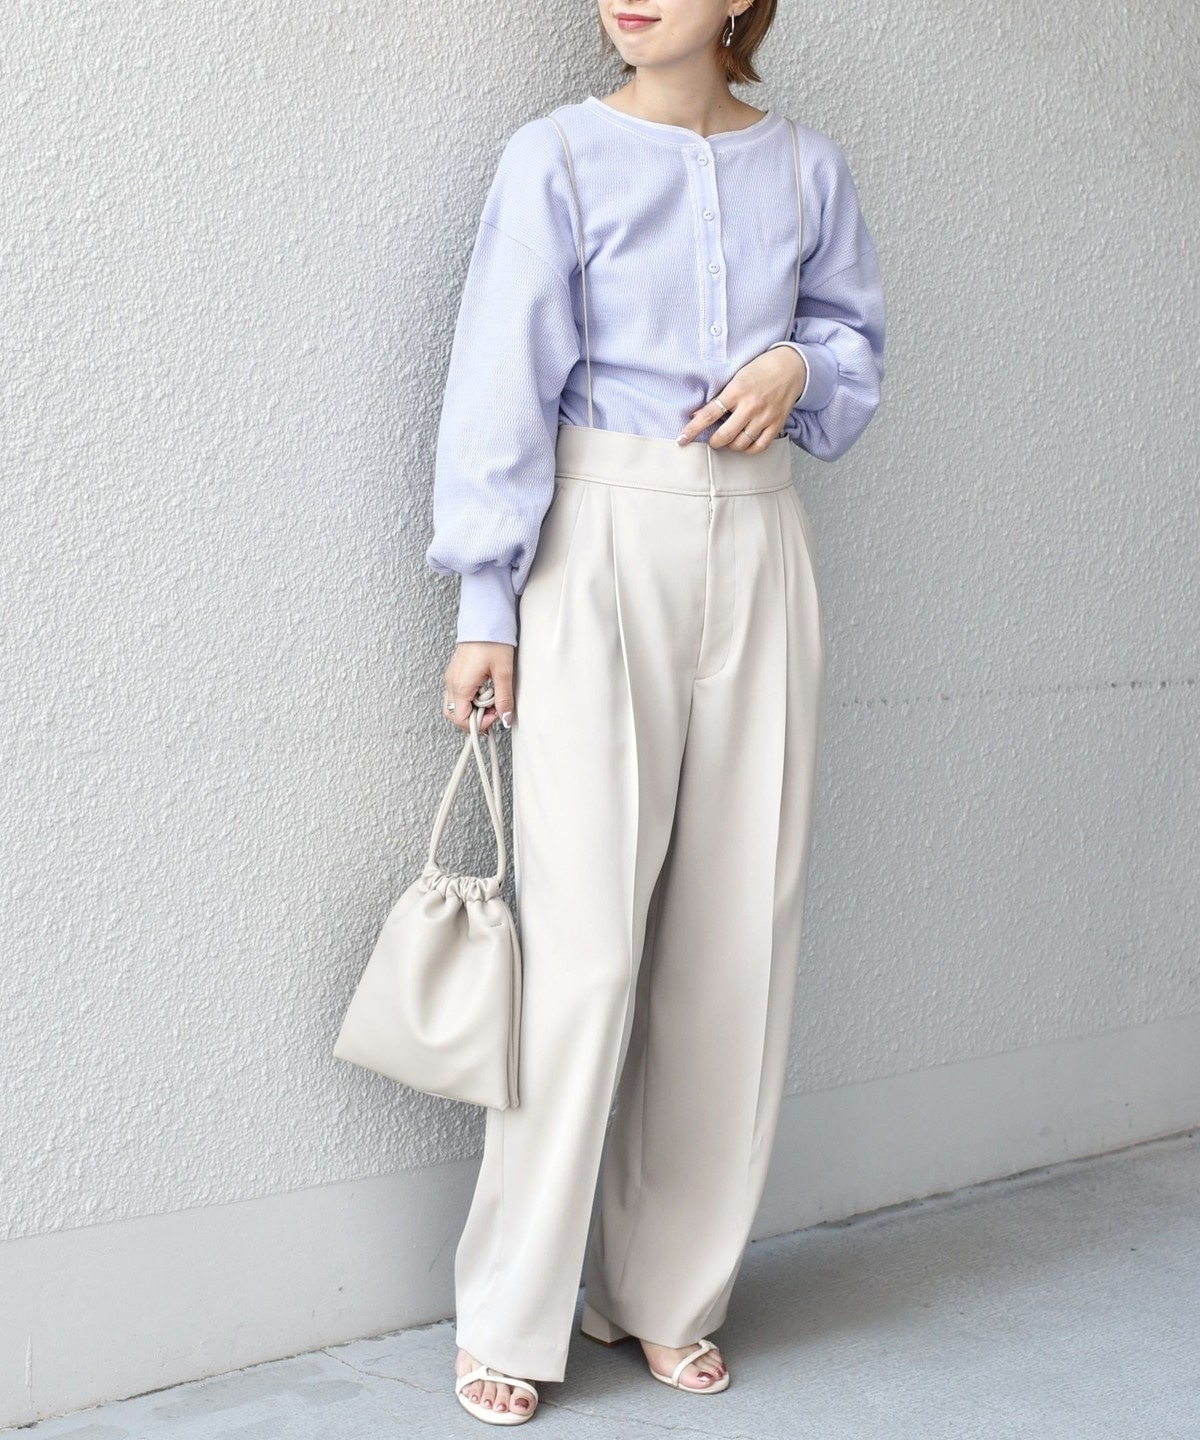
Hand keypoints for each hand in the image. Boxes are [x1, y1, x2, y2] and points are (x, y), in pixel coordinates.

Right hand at [442, 642, 514, 733]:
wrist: (484, 621)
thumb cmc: (491, 641)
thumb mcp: (503, 673)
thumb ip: (504, 698)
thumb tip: (505, 718)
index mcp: (461, 685)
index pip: (461, 719)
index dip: (479, 723)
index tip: (495, 715)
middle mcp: (451, 683)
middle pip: (454, 716)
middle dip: (473, 719)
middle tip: (491, 711)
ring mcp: (451, 677)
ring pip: (455, 706)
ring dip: (472, 709)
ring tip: (489, 699)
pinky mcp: (455, 673)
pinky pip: (457, 694)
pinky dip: (469, 699)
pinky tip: (484, 691)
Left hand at [676, 347, 807, 450]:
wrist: (791, 367)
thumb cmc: (761, 370)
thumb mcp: (736, 377)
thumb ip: (718, 398)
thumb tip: (696, 414)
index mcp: (737, 390)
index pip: (709, 414)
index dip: (693, 429)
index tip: (682, 439)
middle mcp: (751, 406)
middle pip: (724, 435)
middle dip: (714, 441)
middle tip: (713, 439)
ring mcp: (765, 417)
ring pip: (741, 444)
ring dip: (731, 445)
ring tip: (730, 437)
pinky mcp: (776, 424)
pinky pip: (759, 446)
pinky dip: (748, 449)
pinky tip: (745, 443)